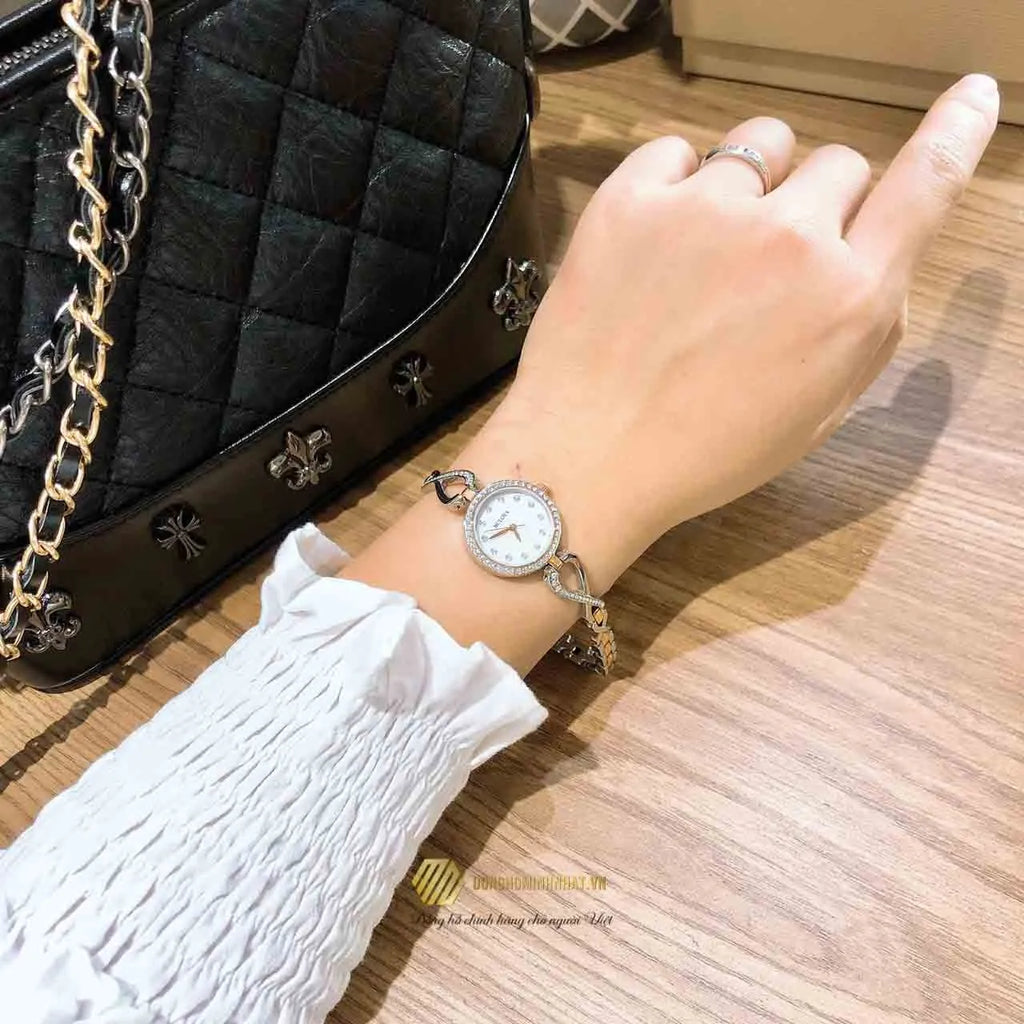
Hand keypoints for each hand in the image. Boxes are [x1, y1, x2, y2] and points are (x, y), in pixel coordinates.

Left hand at [345, 76, 998, 673]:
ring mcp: (705, 207)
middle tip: (769, 261)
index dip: (954, 136)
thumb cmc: (707, 453)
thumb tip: (873, 263)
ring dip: (753, 181)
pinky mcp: (631, 198)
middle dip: (817, 205)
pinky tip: (656, 239)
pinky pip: (674, 151)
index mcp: (846, 297)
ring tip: (711, 241)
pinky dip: (675, 183)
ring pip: (760, 144)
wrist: (587, 457)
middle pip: (837, 164)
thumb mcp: (817, 412)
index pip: (923, 189)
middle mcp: (788, 236)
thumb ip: (862, 326)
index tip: (973, 97)